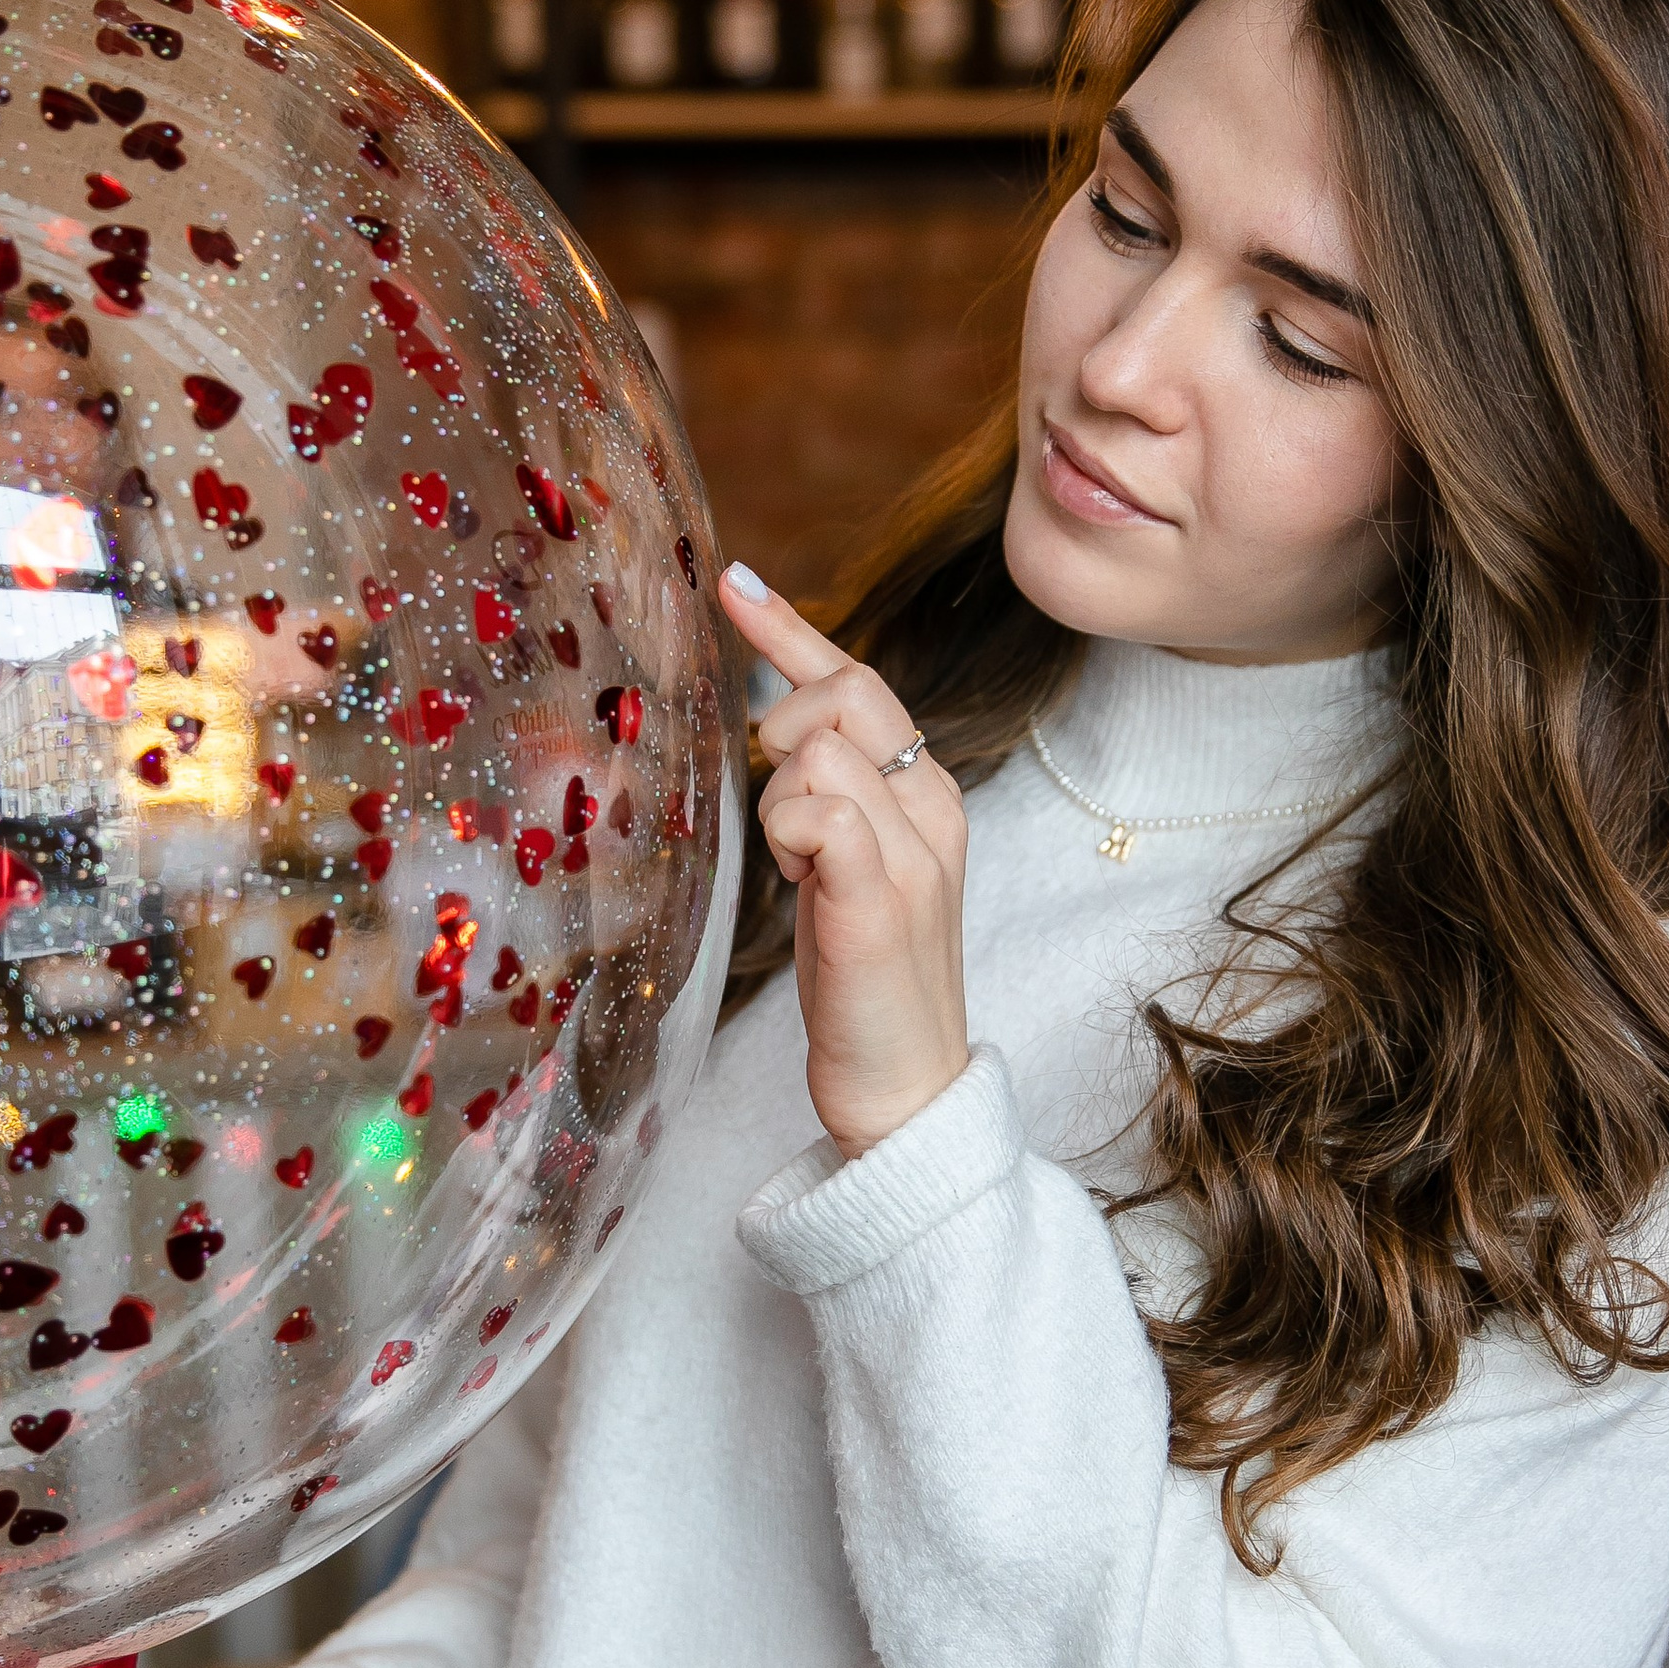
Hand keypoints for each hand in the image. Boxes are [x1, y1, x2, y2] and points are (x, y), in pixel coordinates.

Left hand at [726, 561, 970, 1160]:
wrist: (906, 1087)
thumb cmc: (863, 984)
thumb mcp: (844, 871)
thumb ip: (828, 800)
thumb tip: (777, 735)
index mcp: (930, 796)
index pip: (862, 684)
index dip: (792, 630)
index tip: (734, 581)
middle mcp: (934, 807)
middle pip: (844, 693)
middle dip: (785, 727)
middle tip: (783, 816)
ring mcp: (915, 848)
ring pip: (815, 752)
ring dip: (779, 807)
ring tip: (804, 879)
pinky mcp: (881, 893)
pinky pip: (815, 808)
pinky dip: (791, 835)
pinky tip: (805, 883)